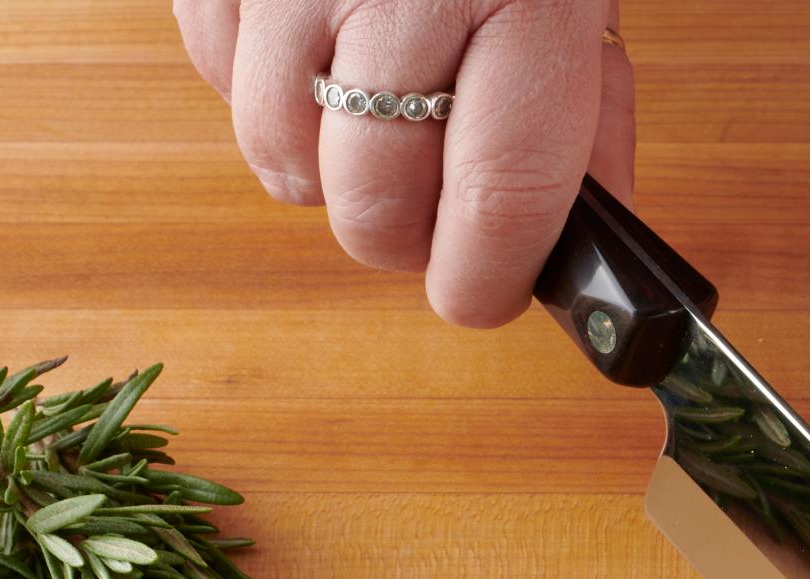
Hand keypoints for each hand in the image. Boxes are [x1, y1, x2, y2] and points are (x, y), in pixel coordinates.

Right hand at [175, 0, 631, 325]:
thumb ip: (590, 116)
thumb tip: (585, 240)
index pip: (498, 195)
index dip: (483, 279)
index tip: (479, 296)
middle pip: (372, 204)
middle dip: (405, 237)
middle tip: (433, 212)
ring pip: (284, 163)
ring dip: (330, 173)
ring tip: (376, 118)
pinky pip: (218, 84)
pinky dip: (268, 98)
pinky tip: (321, 51)